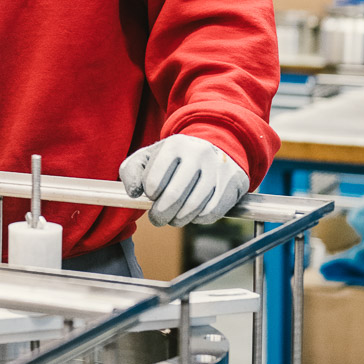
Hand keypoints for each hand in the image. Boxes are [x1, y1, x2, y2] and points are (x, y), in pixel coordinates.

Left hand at [119, 135, 248, 227]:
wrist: (216, 145)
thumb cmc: (176, 157)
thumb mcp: (150, 156)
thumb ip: (131, 171)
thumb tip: (134, 193)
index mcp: (175, 145)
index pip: (153, 180)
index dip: (149, 194)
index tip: (151, 195)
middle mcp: (199, 154)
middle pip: (173, 196)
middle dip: (160, 214)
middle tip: (157, 218)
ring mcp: (218, 169)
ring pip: (193, 208)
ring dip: (178, 219)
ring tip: (173, 217)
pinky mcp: (233, 184)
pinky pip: (210, 213)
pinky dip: (197, 219)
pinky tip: (192, 212)